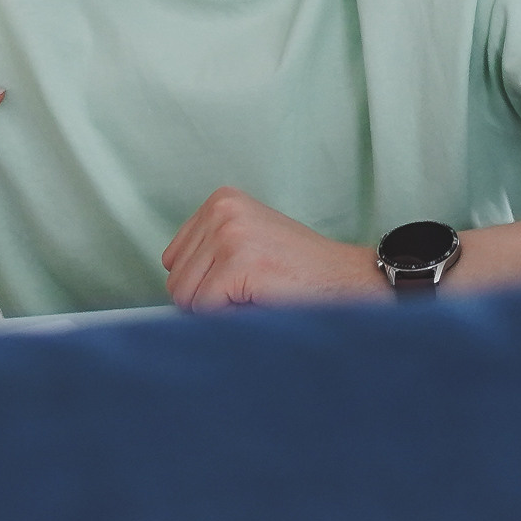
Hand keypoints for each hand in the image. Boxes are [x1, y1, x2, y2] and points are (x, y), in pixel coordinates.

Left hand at [160, 187, 383, 310]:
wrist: (353, 280)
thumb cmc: (301, 272)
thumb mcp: (248, 244)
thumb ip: (208, 254)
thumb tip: (167, 294)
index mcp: (220, 201)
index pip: (173, 259)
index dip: (202, 286)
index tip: (238, 286)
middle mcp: (221, 209)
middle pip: (175, 278)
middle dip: (207, 301)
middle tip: (250, 296)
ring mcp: (229, 232)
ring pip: (185, 296)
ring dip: (218, 311)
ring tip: (257, 297)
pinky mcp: (239, 261)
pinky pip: (206, 308)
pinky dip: (230, 319)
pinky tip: (262, 303)